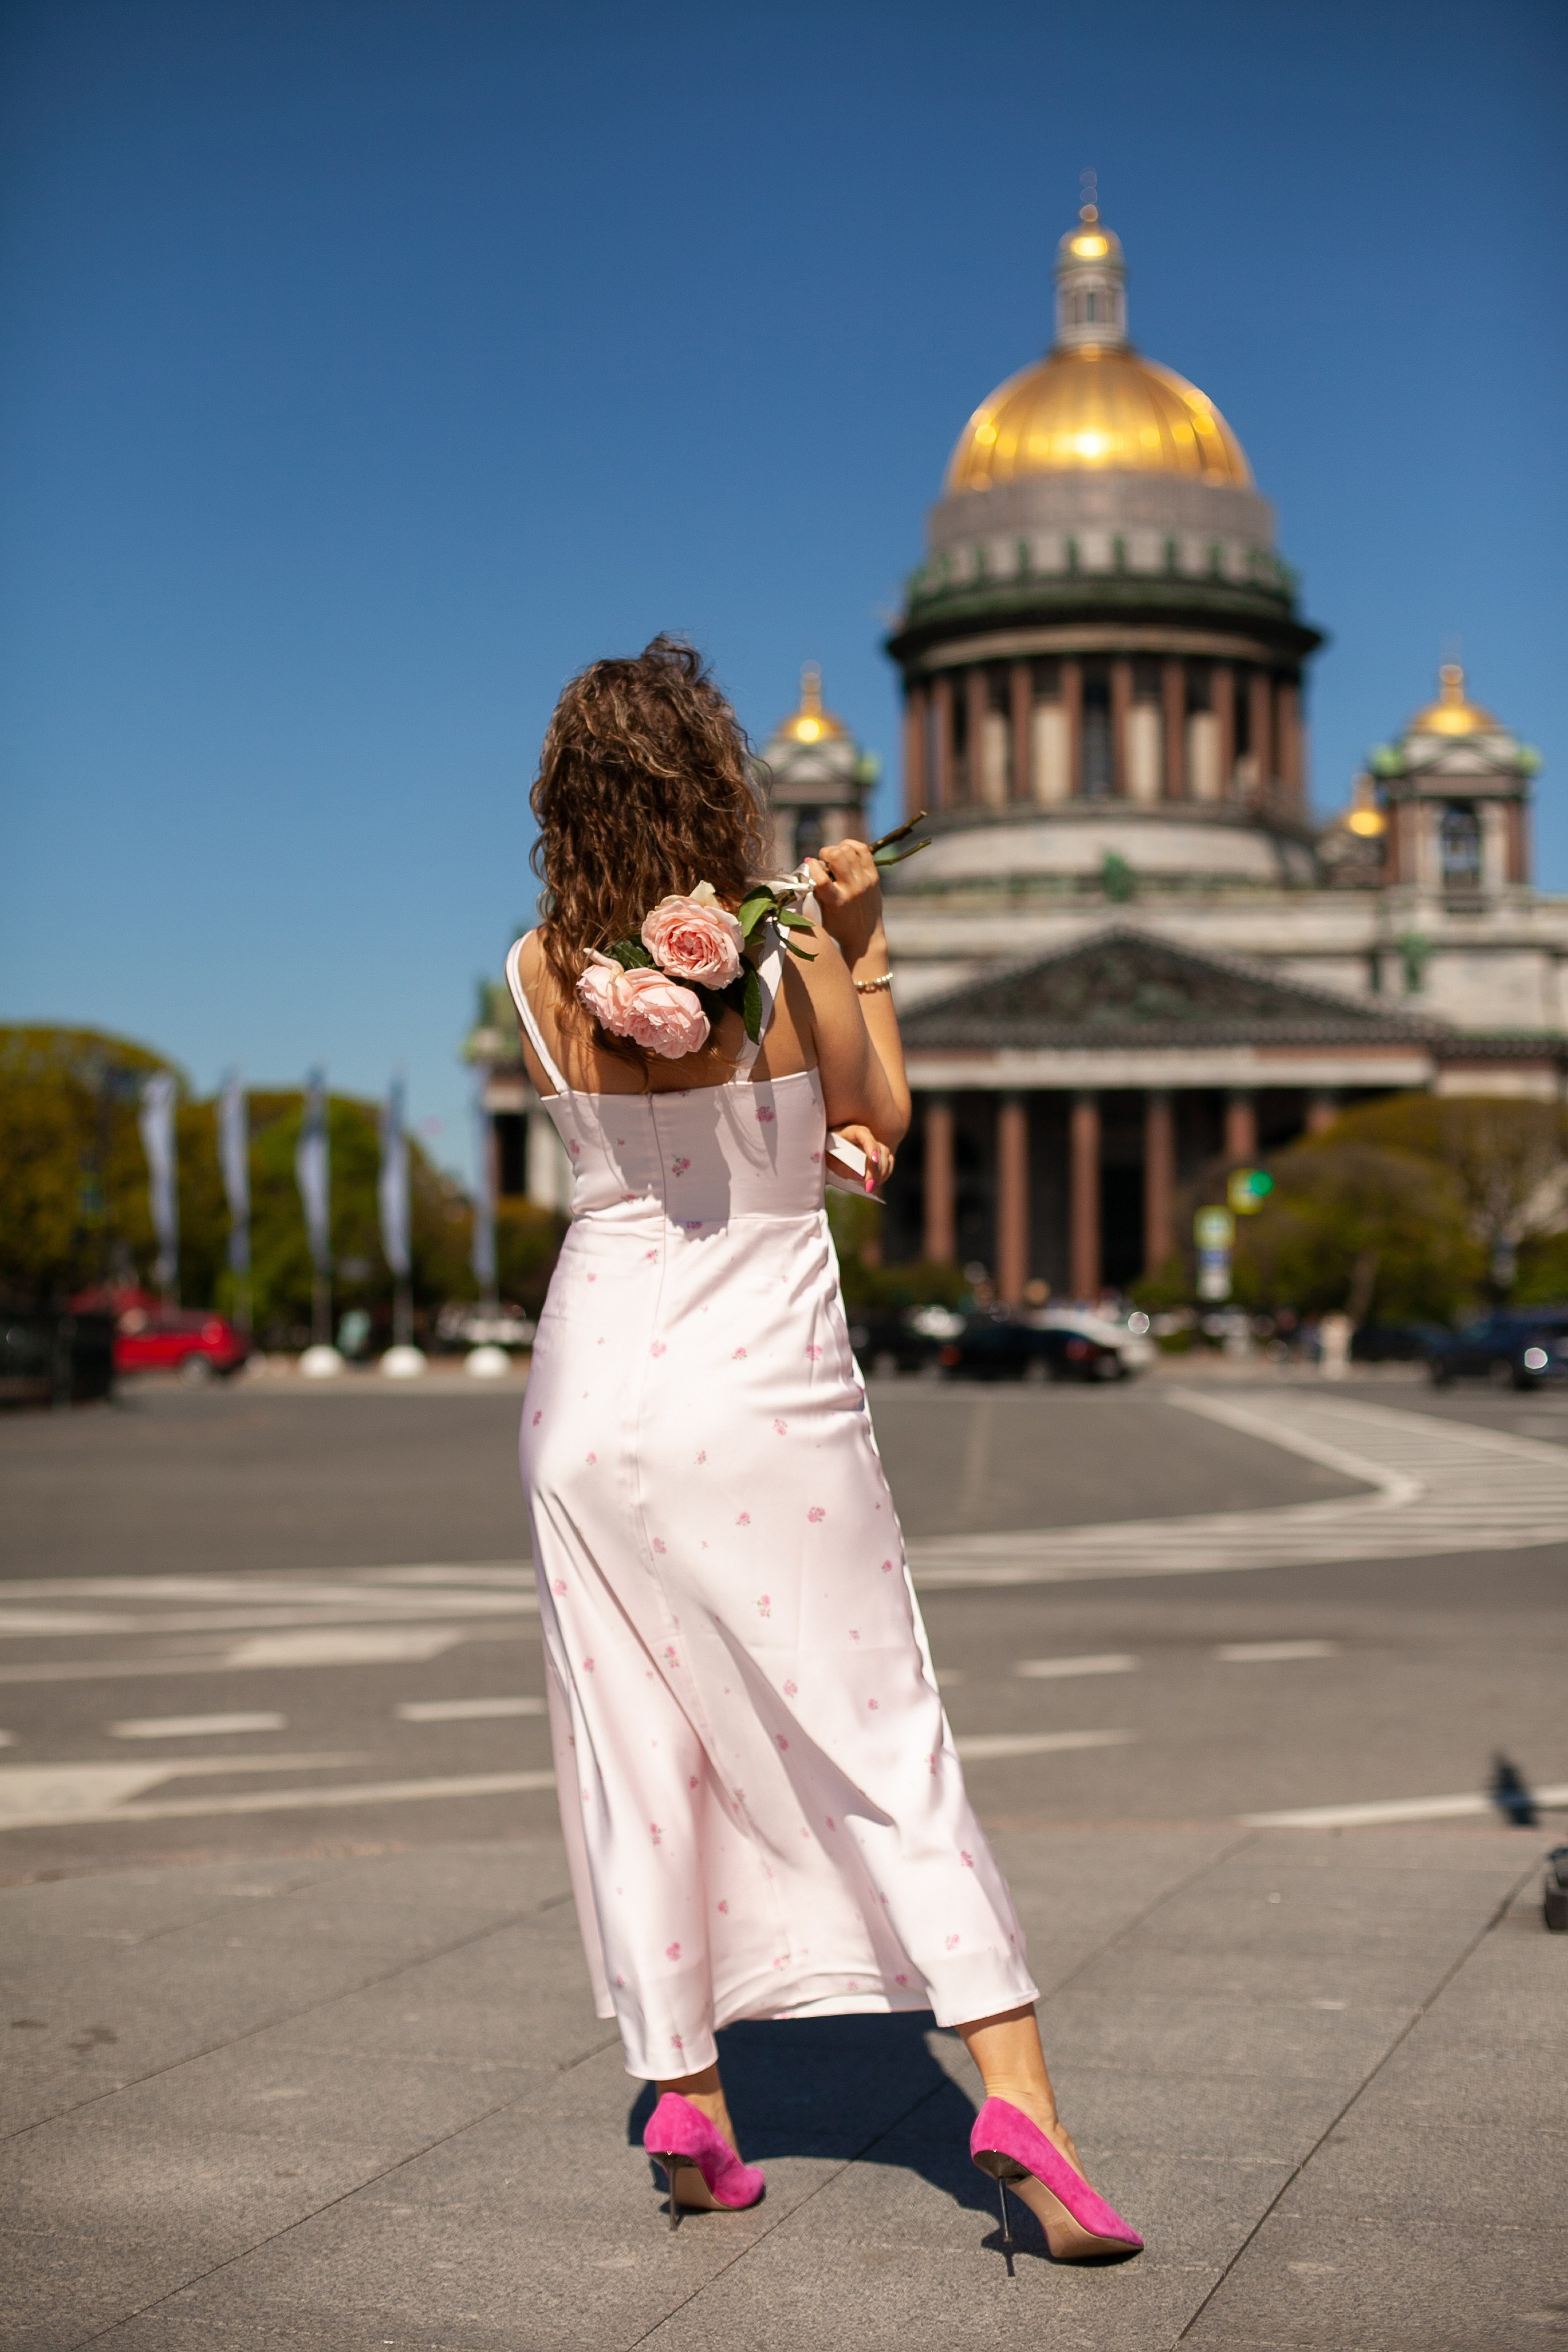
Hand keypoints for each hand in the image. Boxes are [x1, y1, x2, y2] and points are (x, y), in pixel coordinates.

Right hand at [805, 839, 885, 972]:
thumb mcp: (822, 913)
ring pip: (849, 850)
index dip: (812, 866)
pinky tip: (845, 850)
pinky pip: (864, 850)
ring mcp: (865, 881)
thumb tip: (810, 862)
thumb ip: (815, 890)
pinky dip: (852, 845)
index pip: (821, 877)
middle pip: (837, 856)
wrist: (865, 937)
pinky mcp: (874, 876)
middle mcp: (852, 889)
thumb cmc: (838, 927)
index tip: (810, 865)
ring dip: (837, 848)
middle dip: (825, 852)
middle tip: (823, 859)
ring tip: (834, 856)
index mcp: (836, 901)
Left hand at [828, 1123, 894, 1195]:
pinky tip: (876, 1183)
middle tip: (868, 1186)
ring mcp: (875, 1145)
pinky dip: (885, 1174)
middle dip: (876, 1170)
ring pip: (886, 1157)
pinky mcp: (879, 1155)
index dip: (871, 1148)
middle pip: (880, 1150)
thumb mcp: (829, 1159)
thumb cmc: (827, 1152)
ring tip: (870, 1187)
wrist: (828, 1151)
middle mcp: (867, 1136)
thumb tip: (859, 1176)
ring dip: (882, 1174)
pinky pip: (888, 1163)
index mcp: (853, 1131)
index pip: (865, 1136)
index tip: (873, 1160)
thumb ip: (841, 1166)